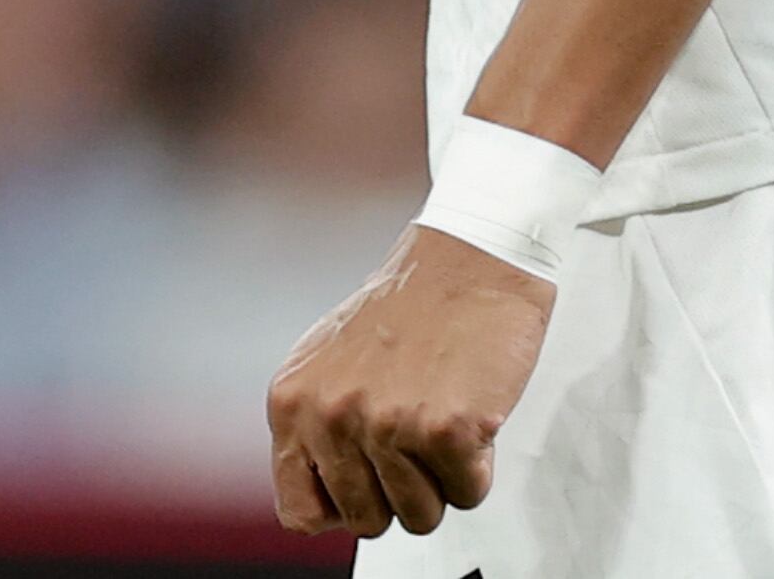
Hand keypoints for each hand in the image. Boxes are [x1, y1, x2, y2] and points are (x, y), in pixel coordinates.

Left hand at [266, 224, 556, 538]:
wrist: (476, 254)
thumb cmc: (416, 303)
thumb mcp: (332, 362)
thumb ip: (317, 426)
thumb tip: (325, 498)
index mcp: (293, 404)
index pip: (300, 513)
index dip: (344, 506)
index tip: (370, 483)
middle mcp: (331, 419)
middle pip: (366, 521)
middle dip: (401, 492)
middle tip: (420, 443)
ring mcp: (388, 426)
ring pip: (420, 515)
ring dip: (443, 480)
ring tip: (449, 423)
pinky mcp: (447, 429)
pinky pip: (468, 492)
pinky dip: (480, 465)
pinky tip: (476, 416)